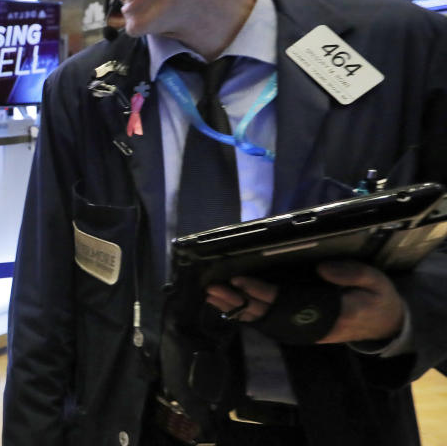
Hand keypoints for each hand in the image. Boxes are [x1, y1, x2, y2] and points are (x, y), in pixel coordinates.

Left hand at [205, 260, 405, 343]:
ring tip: (212, 296)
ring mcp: (303, 330)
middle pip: (267, 313)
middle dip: (238, 300)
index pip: (287, 302)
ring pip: (264, 320)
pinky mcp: (299, 329)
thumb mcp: (375, 282)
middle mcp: (310, 326)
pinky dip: (248, 314)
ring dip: (237, 308)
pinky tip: (230, 305)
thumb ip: (350, 274)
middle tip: (212, 288)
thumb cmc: (379, 299)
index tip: (240, 280)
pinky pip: (270, 322)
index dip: (261, 292)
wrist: (385, 326)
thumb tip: (321, 268)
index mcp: (329, 313)